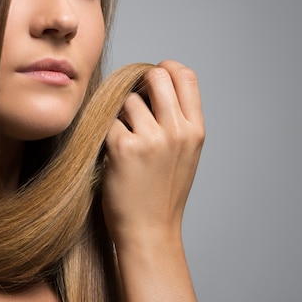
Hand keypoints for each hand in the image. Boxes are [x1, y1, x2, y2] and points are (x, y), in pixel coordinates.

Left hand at [103, 60, 204, 247]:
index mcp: (196, 130)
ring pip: (127, 98)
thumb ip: (178, 119)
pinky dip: (106, 133)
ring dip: (120, 114)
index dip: (167, 69)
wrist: (150, 232)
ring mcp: (151, 139)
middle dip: (140, 83)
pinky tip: (113, 155)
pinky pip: (108, 120)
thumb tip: (154, 81)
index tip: (154, 77)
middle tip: (132, 105)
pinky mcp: (123, 147)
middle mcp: (177, 131)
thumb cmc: (163, 193)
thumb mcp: (186, 153)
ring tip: (125, 140)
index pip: (186, 75)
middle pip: (156, 76)